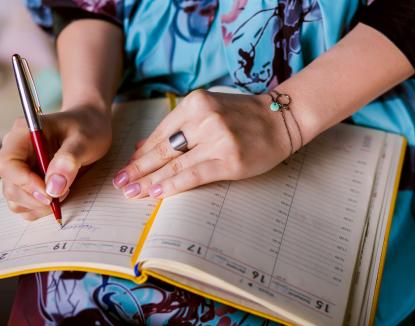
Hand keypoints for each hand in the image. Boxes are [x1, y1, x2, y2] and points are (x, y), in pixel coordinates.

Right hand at [0, 106, 111, 219]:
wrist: (92, 126)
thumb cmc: (88, 128)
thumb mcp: (84, 139)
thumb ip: (69, 160)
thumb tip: (54, 187)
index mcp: (23, 134)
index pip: (8, 164)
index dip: (25, 183)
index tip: (50, 193)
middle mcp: (17, 152)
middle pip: (10, 186)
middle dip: (36, 197)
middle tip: (64, 193)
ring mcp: (22, 169)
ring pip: (16, 199)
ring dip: (39, 205)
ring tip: (65, 192)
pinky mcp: (30, 181)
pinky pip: (26, 204)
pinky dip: (41, 208)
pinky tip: (60, 196)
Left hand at [113, 89, 291, 198]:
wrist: (281, 119)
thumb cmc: (243, 116)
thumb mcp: (209, 110)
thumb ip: (177, 127)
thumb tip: (142, 146)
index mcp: (196, 103)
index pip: (160, 133)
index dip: (141, 153)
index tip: (127, 167)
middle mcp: (204, 119)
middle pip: (163, 149)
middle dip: (137, 168)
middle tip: (119, 183)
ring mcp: (217, 139)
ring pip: (174, 164)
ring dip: (149, 180)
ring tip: (130, 192)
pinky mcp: (230, 160)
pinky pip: (194, 175)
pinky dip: (172, 185)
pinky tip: (156, 193)